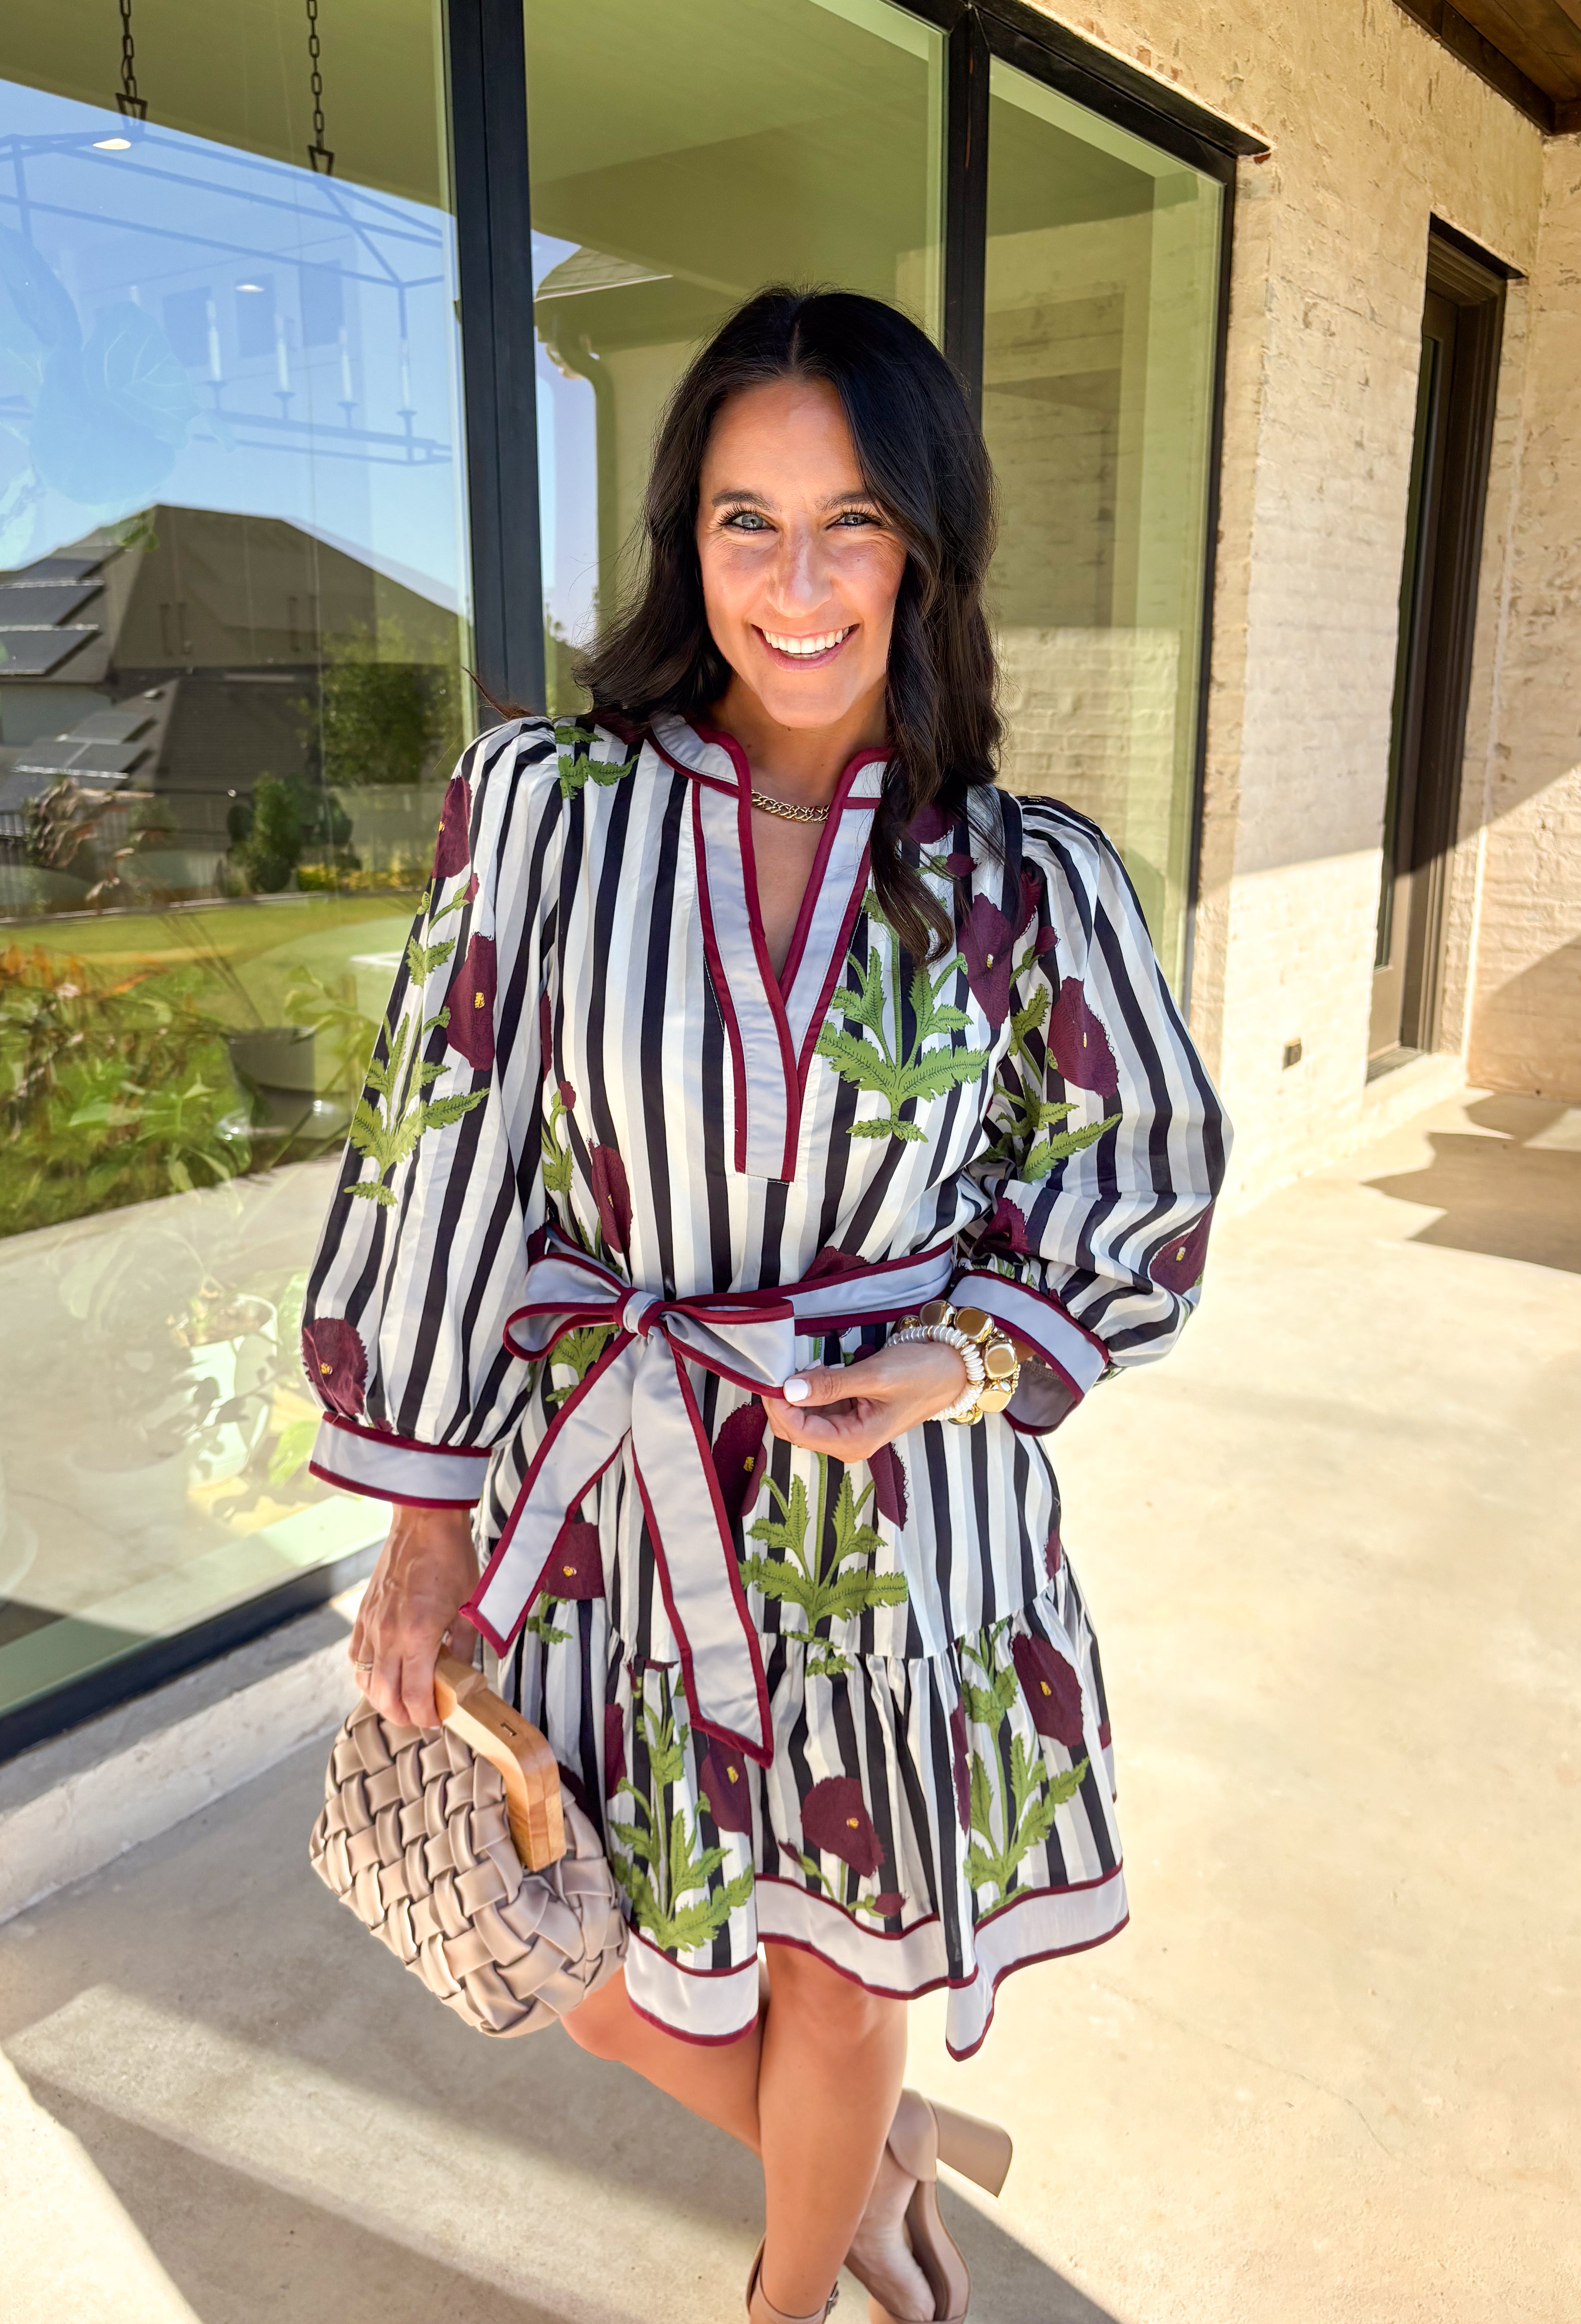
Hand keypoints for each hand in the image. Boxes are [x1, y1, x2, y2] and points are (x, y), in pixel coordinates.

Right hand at [349, 1502, 480, 1729]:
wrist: (424, 1522)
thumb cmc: (450, 1558)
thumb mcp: (470, 1606)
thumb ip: (464, 1647)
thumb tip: (463, 1677)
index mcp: (417, 1635)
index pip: (414, 1696)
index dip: (425, 1717)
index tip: (437, 1721)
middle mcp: (388, 1635)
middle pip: (384, 1696)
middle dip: (403, 1715)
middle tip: (421, 1716)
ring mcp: (371, 1625)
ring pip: (365, 1680)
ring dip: (382, 1698)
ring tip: (402, 1701)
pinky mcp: (363, 1615)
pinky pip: (356, 1656)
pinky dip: (367, 1673)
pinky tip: (384, 1673)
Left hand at [762, 1338, 968, 1462]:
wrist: (951, 1369)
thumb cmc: (922, 1374)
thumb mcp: (875, 1376)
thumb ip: (831, 1384)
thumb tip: (789, 1390)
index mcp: (854, 1442)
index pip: (798, 1432)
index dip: (778, 1405)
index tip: (772, 1376)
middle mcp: (847, 1443)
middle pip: (795, 1429)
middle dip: (784, 1399)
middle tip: (788, 1366)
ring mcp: (847, 1430)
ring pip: (803, 1417)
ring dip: (798, 1392)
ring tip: (813, 1365)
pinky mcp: (849, 1416)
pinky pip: (817, 1407)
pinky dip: (811, 1388)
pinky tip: (822, 1370)